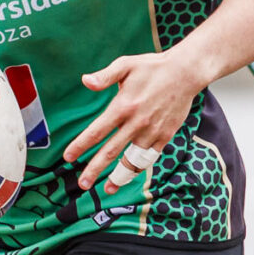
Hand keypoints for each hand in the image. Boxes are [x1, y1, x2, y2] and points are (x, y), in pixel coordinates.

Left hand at [65, 49, 208, 192]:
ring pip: (132, 160)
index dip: (81, 146)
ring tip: (108, 189)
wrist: (186, 73)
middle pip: (111, 152)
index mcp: (123, 106)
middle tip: (83, 184)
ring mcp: (152, 132)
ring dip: (119, 177)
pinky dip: (138, 167)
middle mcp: (136, 123)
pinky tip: (129, 173)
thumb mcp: (126, 65)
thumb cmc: (153, 67)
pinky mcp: (165, 136)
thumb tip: (85, 81)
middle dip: (95, 170)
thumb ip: (105, 76)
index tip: (68, 157)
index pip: (97, 131)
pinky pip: (149, 157)